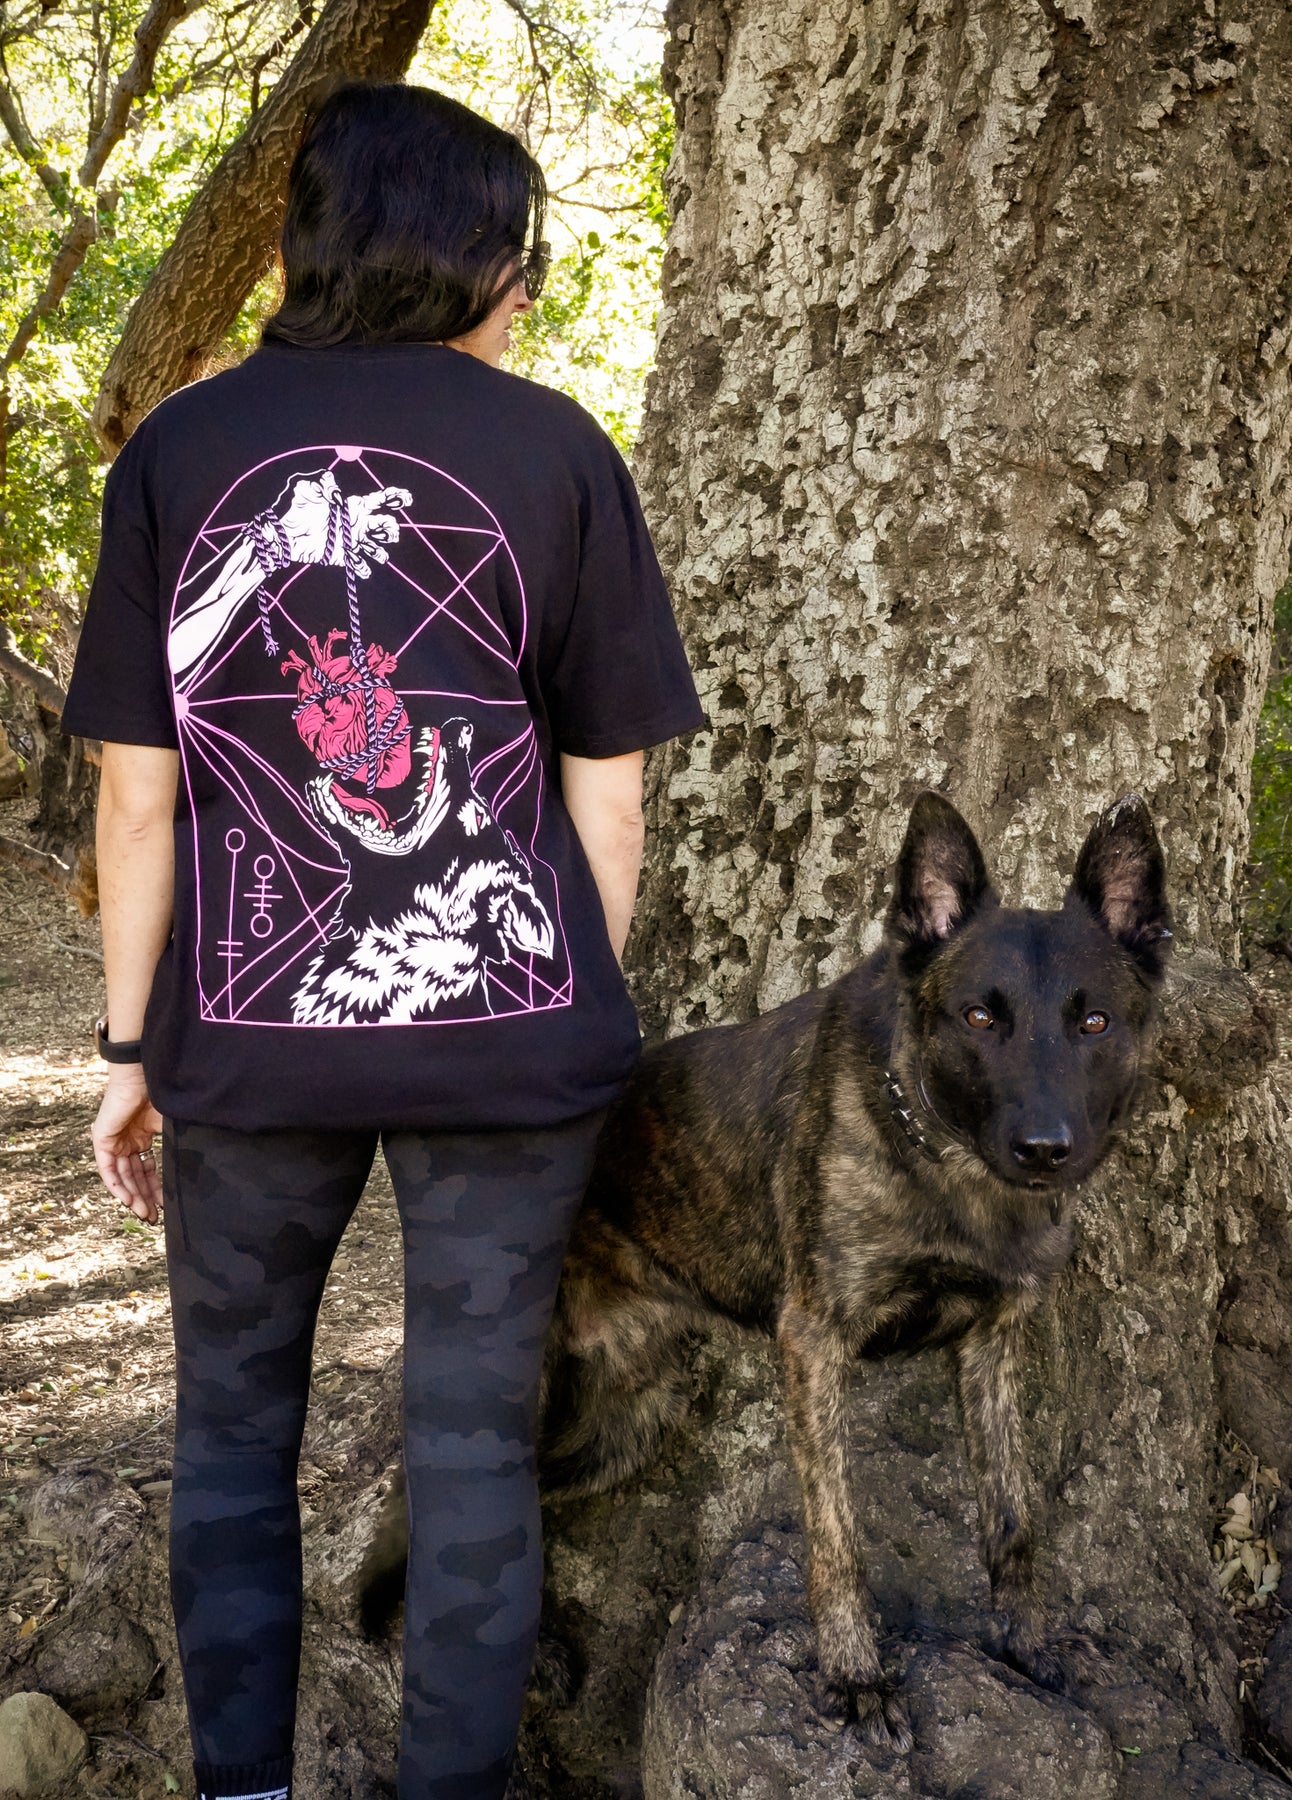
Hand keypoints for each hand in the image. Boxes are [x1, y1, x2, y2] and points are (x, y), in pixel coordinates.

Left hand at [91, 1066, 163, 1223]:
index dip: (155, 1188)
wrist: (144, 1074)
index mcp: (141, 1137)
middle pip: (134, 1177)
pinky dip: (117, 1185)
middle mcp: (126, 1142)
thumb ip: (175, 1145)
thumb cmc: (160, 1093)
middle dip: (145, 1198)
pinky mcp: (102, 1140)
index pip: (147, 1169)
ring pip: (122, 1177)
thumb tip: (193, 1168)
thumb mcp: (170, 1125)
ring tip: (145, 1213)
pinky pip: (108, 1169)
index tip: (165, 1205)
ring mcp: (113, 1142)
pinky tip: (128, 1200)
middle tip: (154, 1217)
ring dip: (132, 1196)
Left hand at [275, 471, 412, 577]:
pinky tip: (356, 563)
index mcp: (353, 506)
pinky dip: (363, 567)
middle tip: (388, 533)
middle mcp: (357, 523)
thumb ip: (322, 484)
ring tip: (377, 553)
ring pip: (378, 549)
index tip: (406, 499)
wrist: (284, 535)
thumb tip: (331, 482)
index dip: (396, 497)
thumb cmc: (295, 509)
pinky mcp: (345, 558)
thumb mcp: (307, 489)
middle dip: (391, 529)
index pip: (380, 500)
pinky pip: (361, 565)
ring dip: (381, 552)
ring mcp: (352, 542)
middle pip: (385, 526)